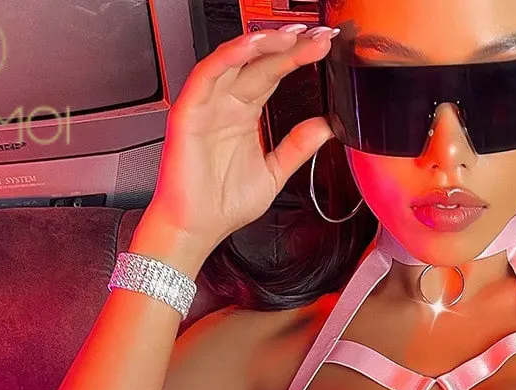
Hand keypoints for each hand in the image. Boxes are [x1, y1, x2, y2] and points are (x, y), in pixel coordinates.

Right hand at [146, 24, 338, 252]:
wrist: (197, 228)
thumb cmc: (224, 203)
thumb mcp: (274, 173)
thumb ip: (298, 147)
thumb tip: (325, 127)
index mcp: (246, 114)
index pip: (274, 74)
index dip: (298, 58)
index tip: (324, 48)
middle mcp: (227, 104)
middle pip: (260, 62)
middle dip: (289, 46)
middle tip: (317, 37)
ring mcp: (208, 104)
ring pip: (235, 60)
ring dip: (262, 44)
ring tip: (291, 36)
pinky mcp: (190, 110)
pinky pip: (208, 74)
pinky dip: (229, 56)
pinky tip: (251, 46)